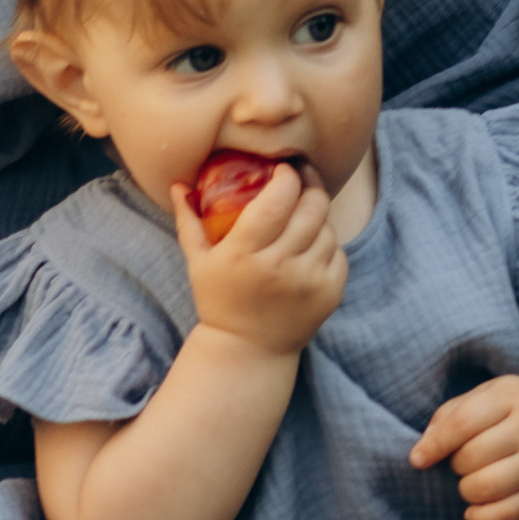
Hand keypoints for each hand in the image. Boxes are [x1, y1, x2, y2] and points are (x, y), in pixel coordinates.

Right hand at [174, 162, 344, 358]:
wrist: (248, 350)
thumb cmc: (219, 299)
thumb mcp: (197, 261)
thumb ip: (188, 219)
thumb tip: (179, 183)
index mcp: (244, 253)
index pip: (277, 200)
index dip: (286, 176)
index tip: (283, 169)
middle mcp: (279, 267)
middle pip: (312, 207)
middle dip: (310, 184)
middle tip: (302, 178)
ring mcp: (308, 282)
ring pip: (328, 228)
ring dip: (318, 215)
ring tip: (304, 215)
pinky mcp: (329, 294)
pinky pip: (339, 252)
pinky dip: (328, 244)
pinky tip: (313, 244)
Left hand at [411, 374, 518, 519]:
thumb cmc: (513, 413)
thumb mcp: (486, 396)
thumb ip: (450, 415)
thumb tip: (422, 451)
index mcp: (512, 397)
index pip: (463, 422)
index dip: (434, 444)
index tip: (418, 459)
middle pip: (473, 457)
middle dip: (455, 464)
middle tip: (461, 462)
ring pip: (486, 488)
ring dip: (466, 490)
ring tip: (470, 481)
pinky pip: (507, 515)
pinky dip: (482, 518)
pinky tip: (474, 510)